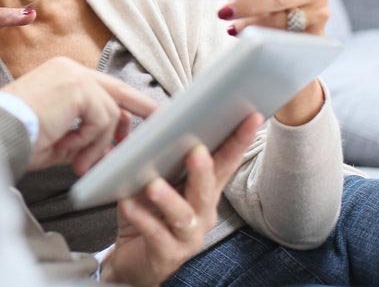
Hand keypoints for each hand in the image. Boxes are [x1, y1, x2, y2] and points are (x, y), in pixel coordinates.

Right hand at [1, 57, 157, 171]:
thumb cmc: (18, 138)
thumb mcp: (58, 139)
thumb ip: (85, 137)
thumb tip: (111, 149)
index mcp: (60, 76)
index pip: (101, 88)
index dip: (123, 106)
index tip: (141, 121)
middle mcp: (68, 69)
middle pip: (118, 89)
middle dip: (143, 108)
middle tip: (162, 123)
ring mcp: (74, 75)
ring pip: (111, 113)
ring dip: (99, 144)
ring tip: (79, 163)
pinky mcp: (79, 87)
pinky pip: (103, 119)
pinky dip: (91, 141)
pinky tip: (70, 149)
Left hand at [101, 113, 262, 286]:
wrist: (132, 260)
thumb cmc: (146, 214)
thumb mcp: (152, 179)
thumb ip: (155, 153)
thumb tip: (153, 117)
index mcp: (203, 191)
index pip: (224, 162)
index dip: (238, 141)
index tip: (250, 117)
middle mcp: (202, 214)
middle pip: (207, 189)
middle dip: (203, 170)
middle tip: (196, 151)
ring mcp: (188, 236)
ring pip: (183, 215)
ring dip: (169, 198)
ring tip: (153, 185)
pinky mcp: (168, 254)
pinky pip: (156, 235)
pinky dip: (142, 219)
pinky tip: (128, 204)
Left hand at [217, 0, 328, 124]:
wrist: (295, 14)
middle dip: (251, 5)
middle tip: (225, 11)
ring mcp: (319, 13)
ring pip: (285, 21)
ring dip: (253, 26)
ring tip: (233, 26)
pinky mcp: (316, 35)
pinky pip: (289, 41)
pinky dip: (265, 40)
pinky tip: (245, 36)